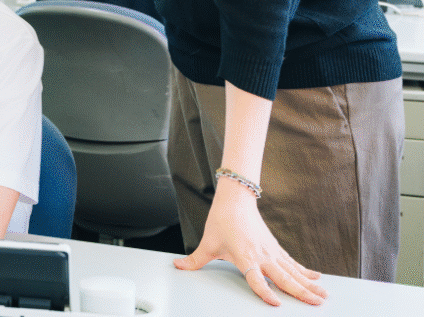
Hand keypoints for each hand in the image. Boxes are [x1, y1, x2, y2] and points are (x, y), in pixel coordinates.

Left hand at [174, 184, 326, 305]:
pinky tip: (316, 278)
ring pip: (293, 271)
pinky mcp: (275, 248)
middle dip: (301, 292)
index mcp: (245, 257)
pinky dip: (305, 271)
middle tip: (317, 304)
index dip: (264, 292)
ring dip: (309, 284)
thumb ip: (195, 259)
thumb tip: (178, 266)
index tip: (275, 303)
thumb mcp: (207, 242)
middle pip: (284, 278)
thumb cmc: (221, 221)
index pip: (256, 279)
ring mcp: (271, 252)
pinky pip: (292, 262)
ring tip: (324, 295)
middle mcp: (262, 257)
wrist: (235, 199)